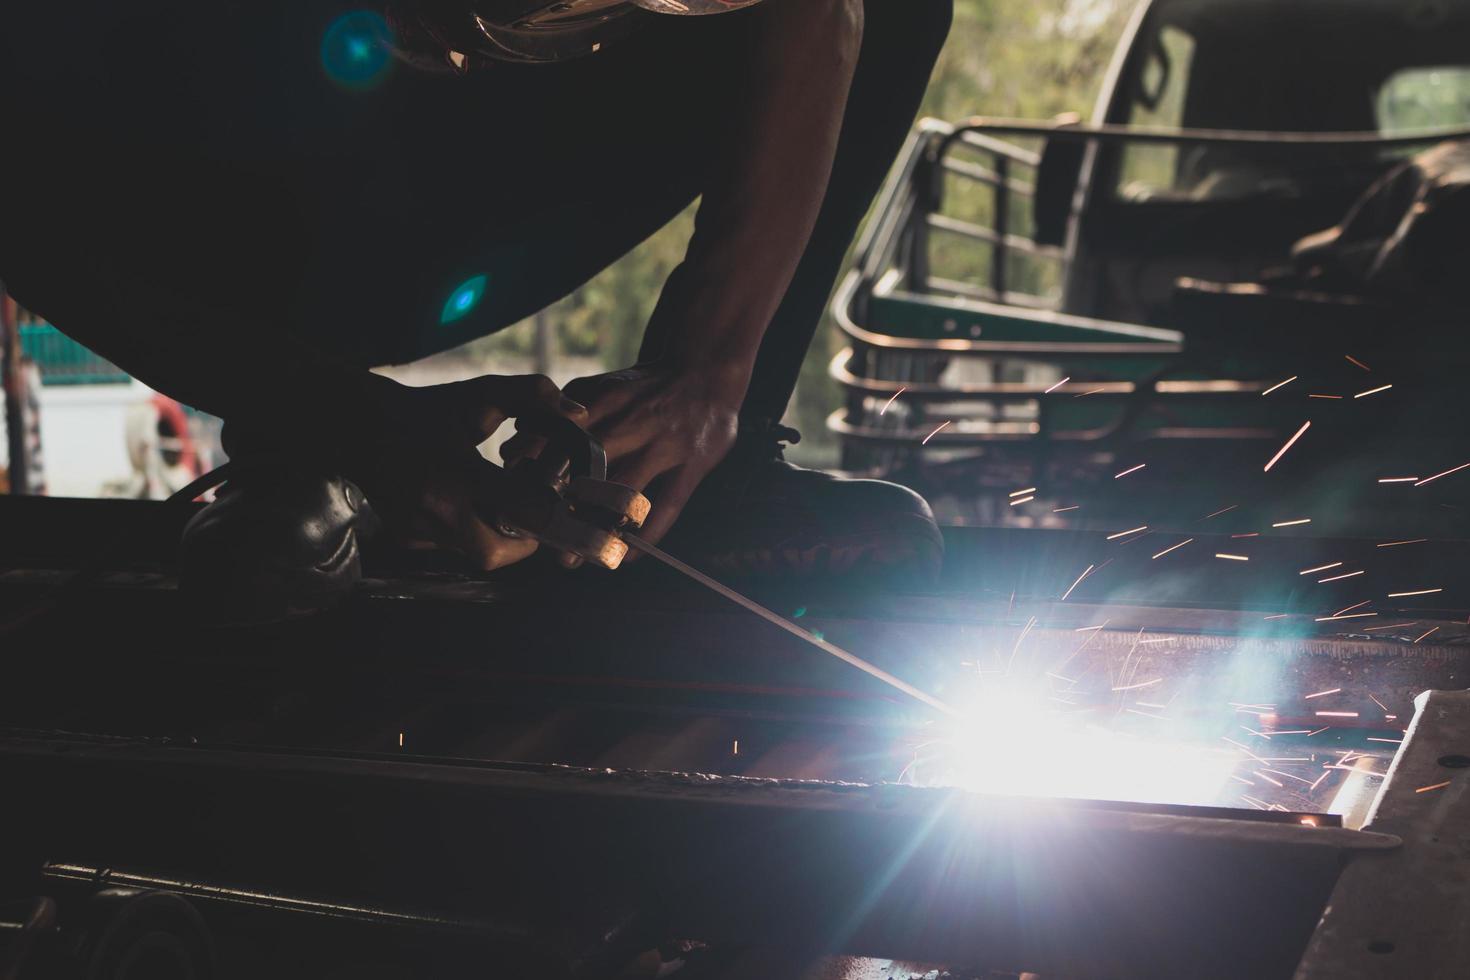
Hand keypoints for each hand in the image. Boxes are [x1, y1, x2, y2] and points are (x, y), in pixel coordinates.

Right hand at [346, 374, 587, 568]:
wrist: (355, 425)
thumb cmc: (423, 409)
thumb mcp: (479, 394)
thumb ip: (532, 395)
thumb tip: (577, 414)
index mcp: (455, 474)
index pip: (520, 511)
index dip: (549, 509)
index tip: (558, 495)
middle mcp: (434, 510)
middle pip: (498, 553)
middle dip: (524, 539)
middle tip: (534, 512)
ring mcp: (417, 529)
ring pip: (476, 554)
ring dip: (499, 535)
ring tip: (503, 503)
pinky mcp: (408, 537)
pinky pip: (454, 546)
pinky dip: (472, 531)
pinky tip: (469, 503)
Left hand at [502, 364, 741, 549]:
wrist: (705, 370)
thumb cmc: (645, 387)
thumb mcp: (605, 386)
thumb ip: (563, 411)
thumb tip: (516, 434)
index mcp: (608, 401)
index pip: (564, 437)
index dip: (538, 466)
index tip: (517, 492)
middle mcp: (635, 422)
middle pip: (590, 469)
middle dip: (561, 504)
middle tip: (540, 534)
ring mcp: (666, 445)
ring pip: (625, 493)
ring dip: (599, 528)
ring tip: (577, 556)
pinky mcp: (693, 465)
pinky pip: (667, 508)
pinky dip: (646, 536)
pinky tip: (626, 554)